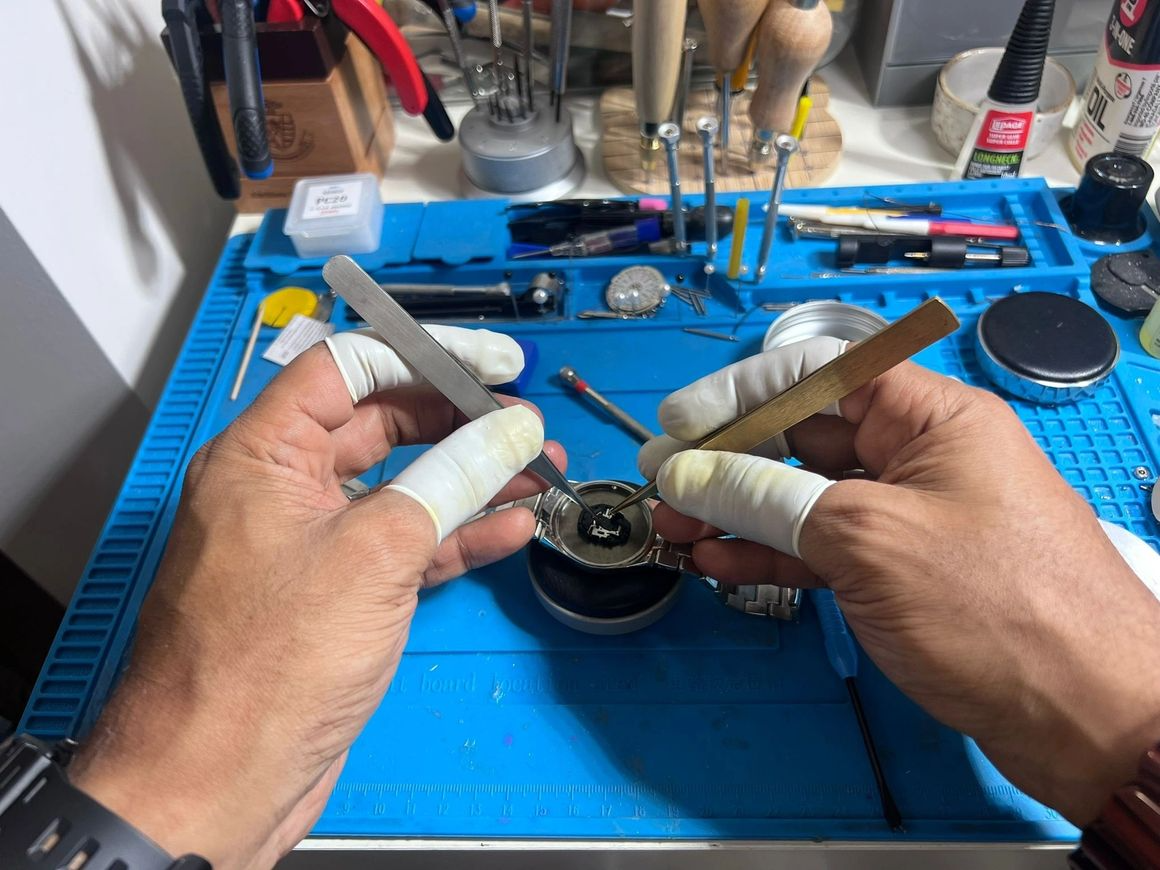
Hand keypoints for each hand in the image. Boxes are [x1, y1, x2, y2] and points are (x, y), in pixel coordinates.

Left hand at [70, 325, 563, 868]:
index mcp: (263, 455)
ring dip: (472, 480)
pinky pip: (407, 546)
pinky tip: (513, 527)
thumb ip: (449, 480)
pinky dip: (458, 536)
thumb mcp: (373, 553)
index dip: (427, 356)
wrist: (220, 782)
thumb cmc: (269, 660)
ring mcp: (315, 545)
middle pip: (382, 426)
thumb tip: (512, 431)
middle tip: (527, 427)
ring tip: (542, 474)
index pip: (349, 369)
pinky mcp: (341, 596)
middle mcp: (284, 489)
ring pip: (404, 489)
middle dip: (460, 422)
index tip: (497, 364)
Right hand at [641, 337, 1159, 824]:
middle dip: (728, 459)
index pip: (822, 375)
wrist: (1087, 720)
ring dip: (736, 512)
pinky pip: (822, 547)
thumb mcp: (867, 537)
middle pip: (806, 437)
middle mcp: (919, 455)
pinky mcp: (901, 573)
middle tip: (660, 483)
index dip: (742, 392)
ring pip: (805, 498)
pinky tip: (718, 561)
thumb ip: (769, 497)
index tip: (679, 421)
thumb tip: (691, 474)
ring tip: (671, 529)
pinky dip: (771, 553)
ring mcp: (909, 517)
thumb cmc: (993, 606)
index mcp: (931, 416)